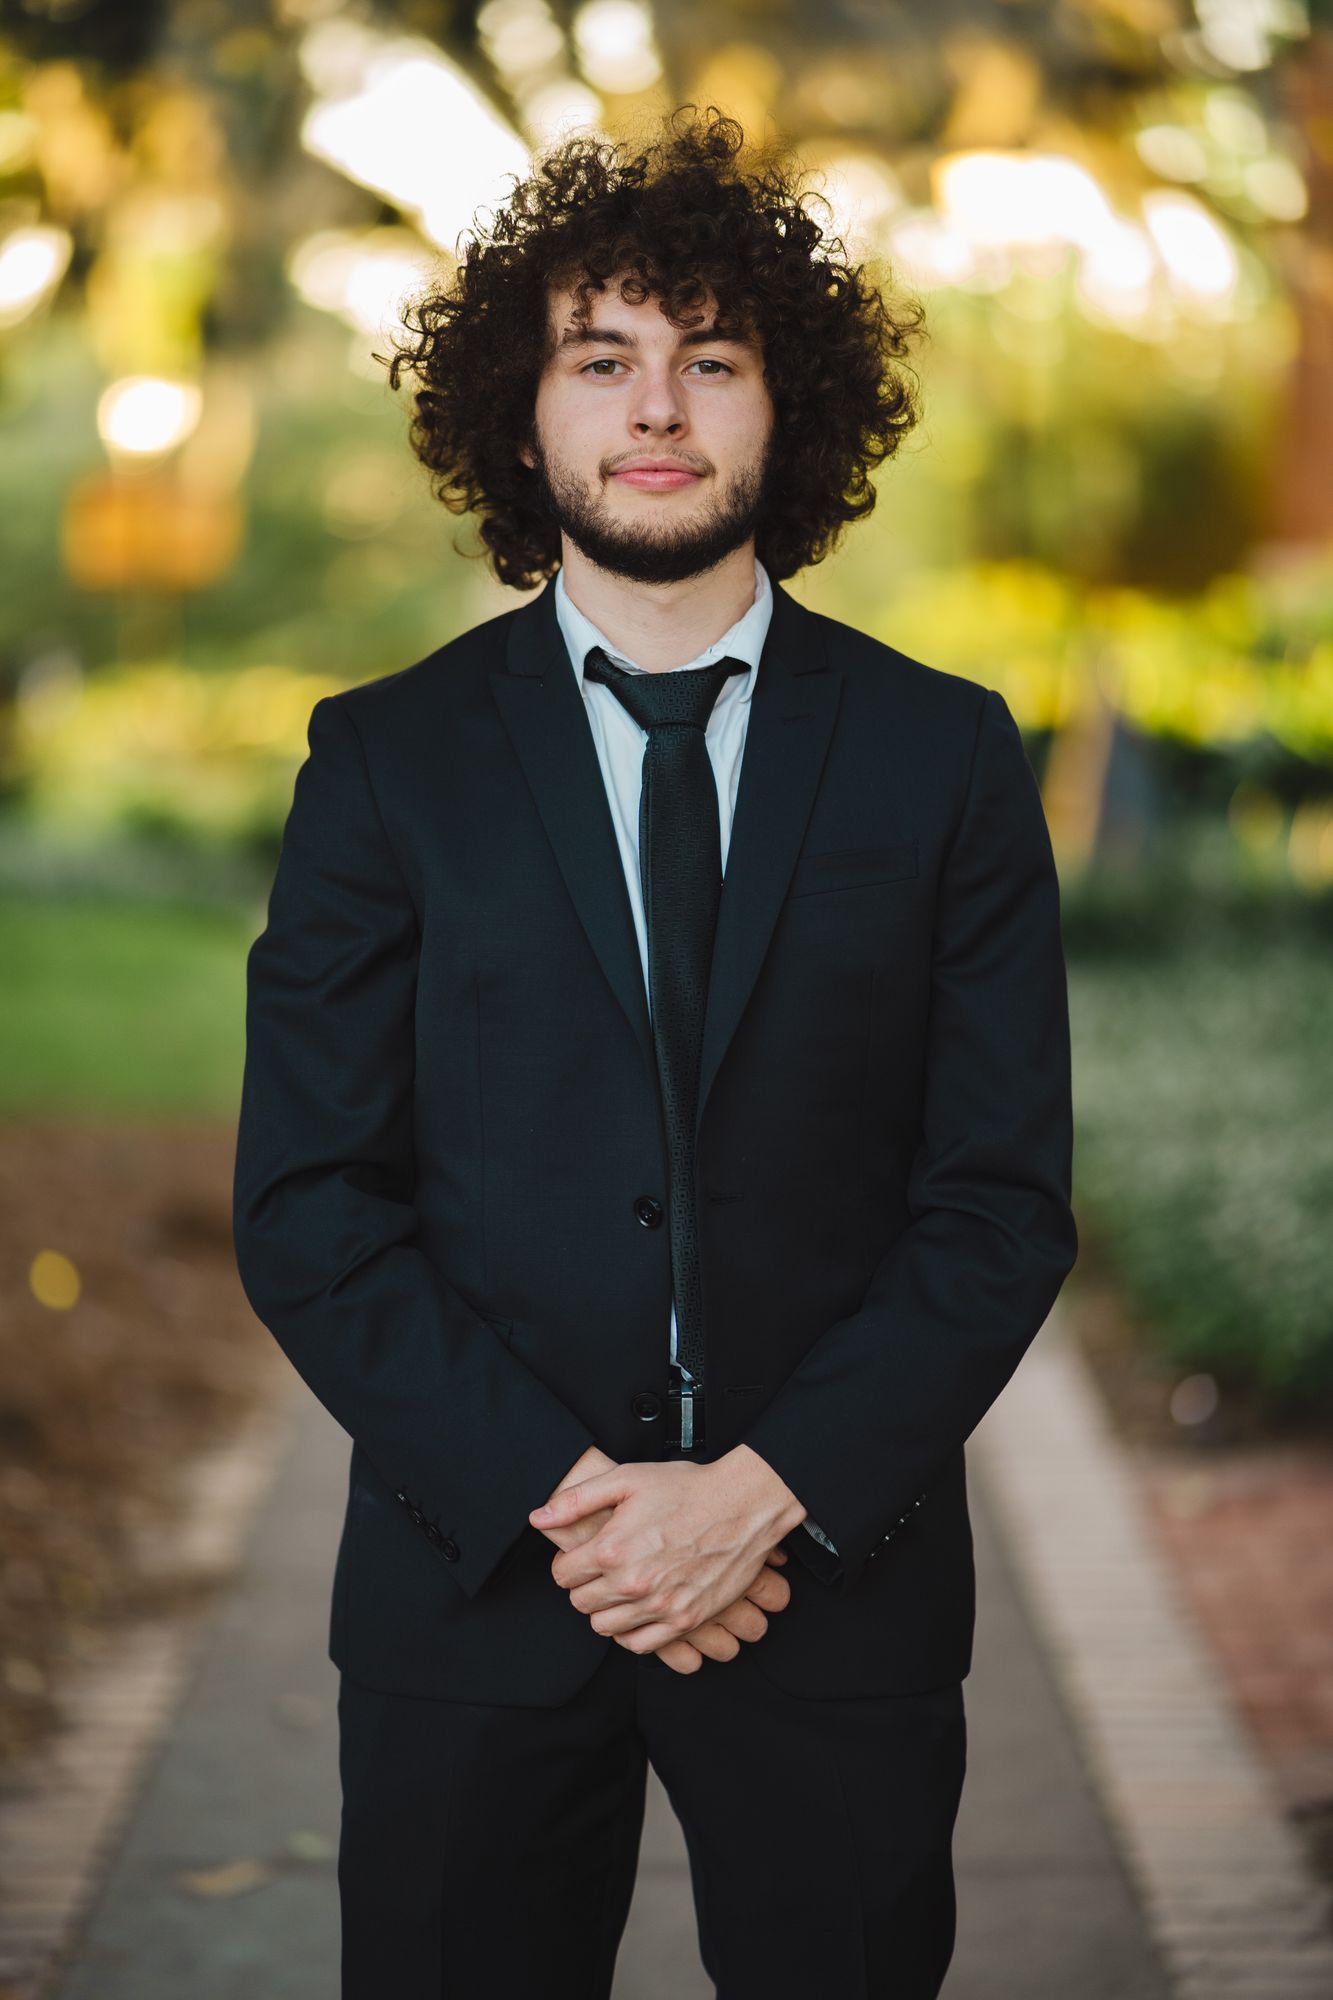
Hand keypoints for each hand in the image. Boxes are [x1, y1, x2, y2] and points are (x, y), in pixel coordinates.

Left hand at [534, 1446, 792, 1673]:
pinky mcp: (684, 1621)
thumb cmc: (687, 1489)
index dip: (570, 1562)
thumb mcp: (627, 1479)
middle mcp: (631, 1584)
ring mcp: (659, 1606)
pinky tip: (639, 1609)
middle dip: (586, 1585)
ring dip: (607, 1609)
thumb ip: (577, 1500)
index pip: (563, 1575)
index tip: (585, 1554)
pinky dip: (632, 1632)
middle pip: (581, 1603)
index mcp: (611, 1549)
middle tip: (604, 1569)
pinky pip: (639, 1646)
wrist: (743, 1505)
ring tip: (622, 1587)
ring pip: (605, 1627)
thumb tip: (538, 1518)